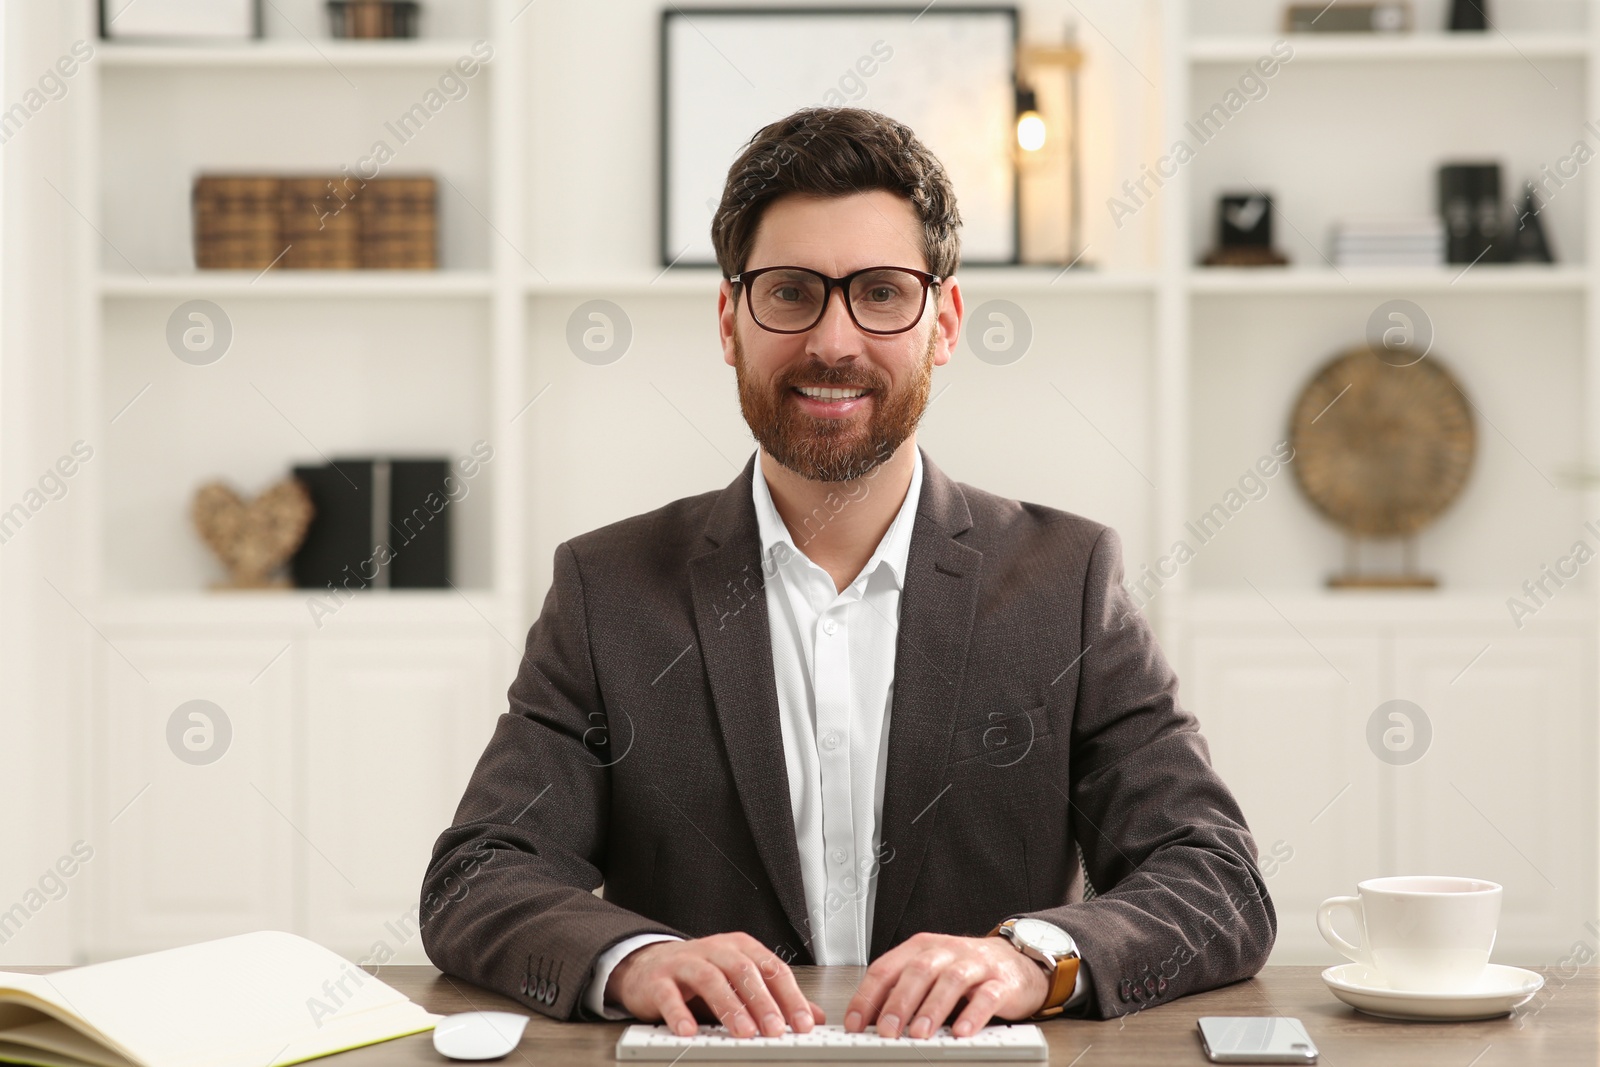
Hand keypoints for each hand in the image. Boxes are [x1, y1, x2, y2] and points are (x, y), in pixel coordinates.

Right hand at [605, 932, 826, 1037]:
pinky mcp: (658, 979)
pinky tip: (689, 1030)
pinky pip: (669, 995)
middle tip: (775, 1029)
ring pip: (711, 978)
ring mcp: (685, 962)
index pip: (772, 969)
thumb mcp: (740, 983)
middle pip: (743, 971)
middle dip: (762, 1002)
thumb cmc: (698, 976)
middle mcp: (715, 951)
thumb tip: (814, 1016)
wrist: (647, 964)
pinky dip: (679, 1013)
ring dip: (729, 1006)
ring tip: (742, 1032)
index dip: (790, 996)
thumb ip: (775, 999)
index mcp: (740, 949)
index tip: (804, 1024)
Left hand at [843, 932, 1048, 1038]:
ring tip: (920, 1034)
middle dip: (899, 1002)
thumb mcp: (929, 975)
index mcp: (921, 948)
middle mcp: (946, 951)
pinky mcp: (1001, 982)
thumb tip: (870, 1023)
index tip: (855, 1023)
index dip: (868, 996)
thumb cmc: (965, 972)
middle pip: (918, 971)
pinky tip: (961, 1032)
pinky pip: (986, 996)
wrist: (1015, 962)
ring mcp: (975, 964)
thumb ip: (902, 992)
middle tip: (887, 1030)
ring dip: (932, 1009)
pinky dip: (973, 1014)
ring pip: (950, 981)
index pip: (886, 968)